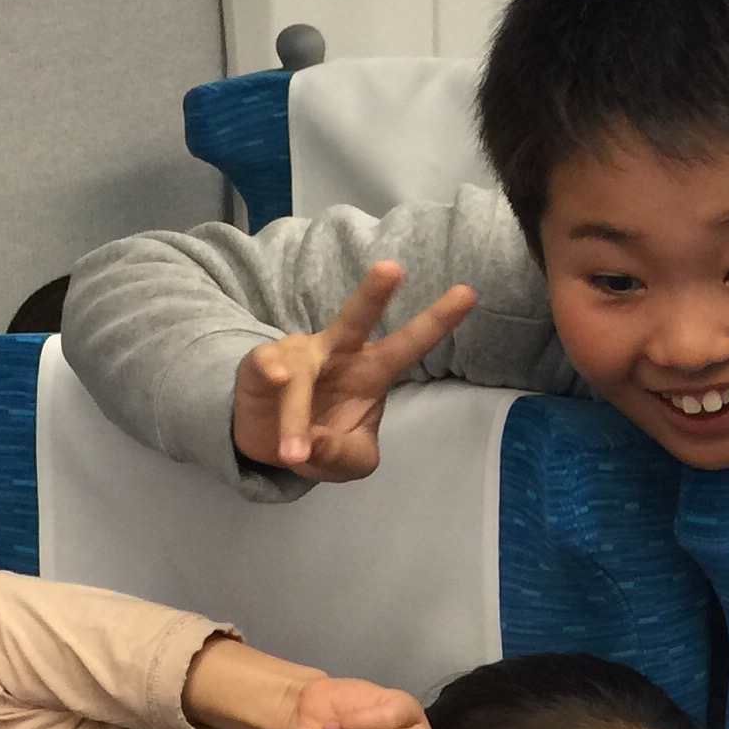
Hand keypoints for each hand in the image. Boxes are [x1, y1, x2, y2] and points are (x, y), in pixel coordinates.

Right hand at [229, 262, 478, 480]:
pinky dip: (269, 371)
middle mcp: (337, 353)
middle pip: (355, 318)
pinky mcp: (259, 365)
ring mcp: (298, 355)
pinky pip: (263, 364)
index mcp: (371, 371)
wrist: (271, 442)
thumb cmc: (324, 440)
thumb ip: (343, 454)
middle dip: (372, 293)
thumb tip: (313, 443)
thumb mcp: (349, 461)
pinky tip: (275, 378)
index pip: (407, 344)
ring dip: (295, 413)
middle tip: (393, 268)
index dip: (436, 321)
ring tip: (293, 452)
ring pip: (299, 370)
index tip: (469, 293)